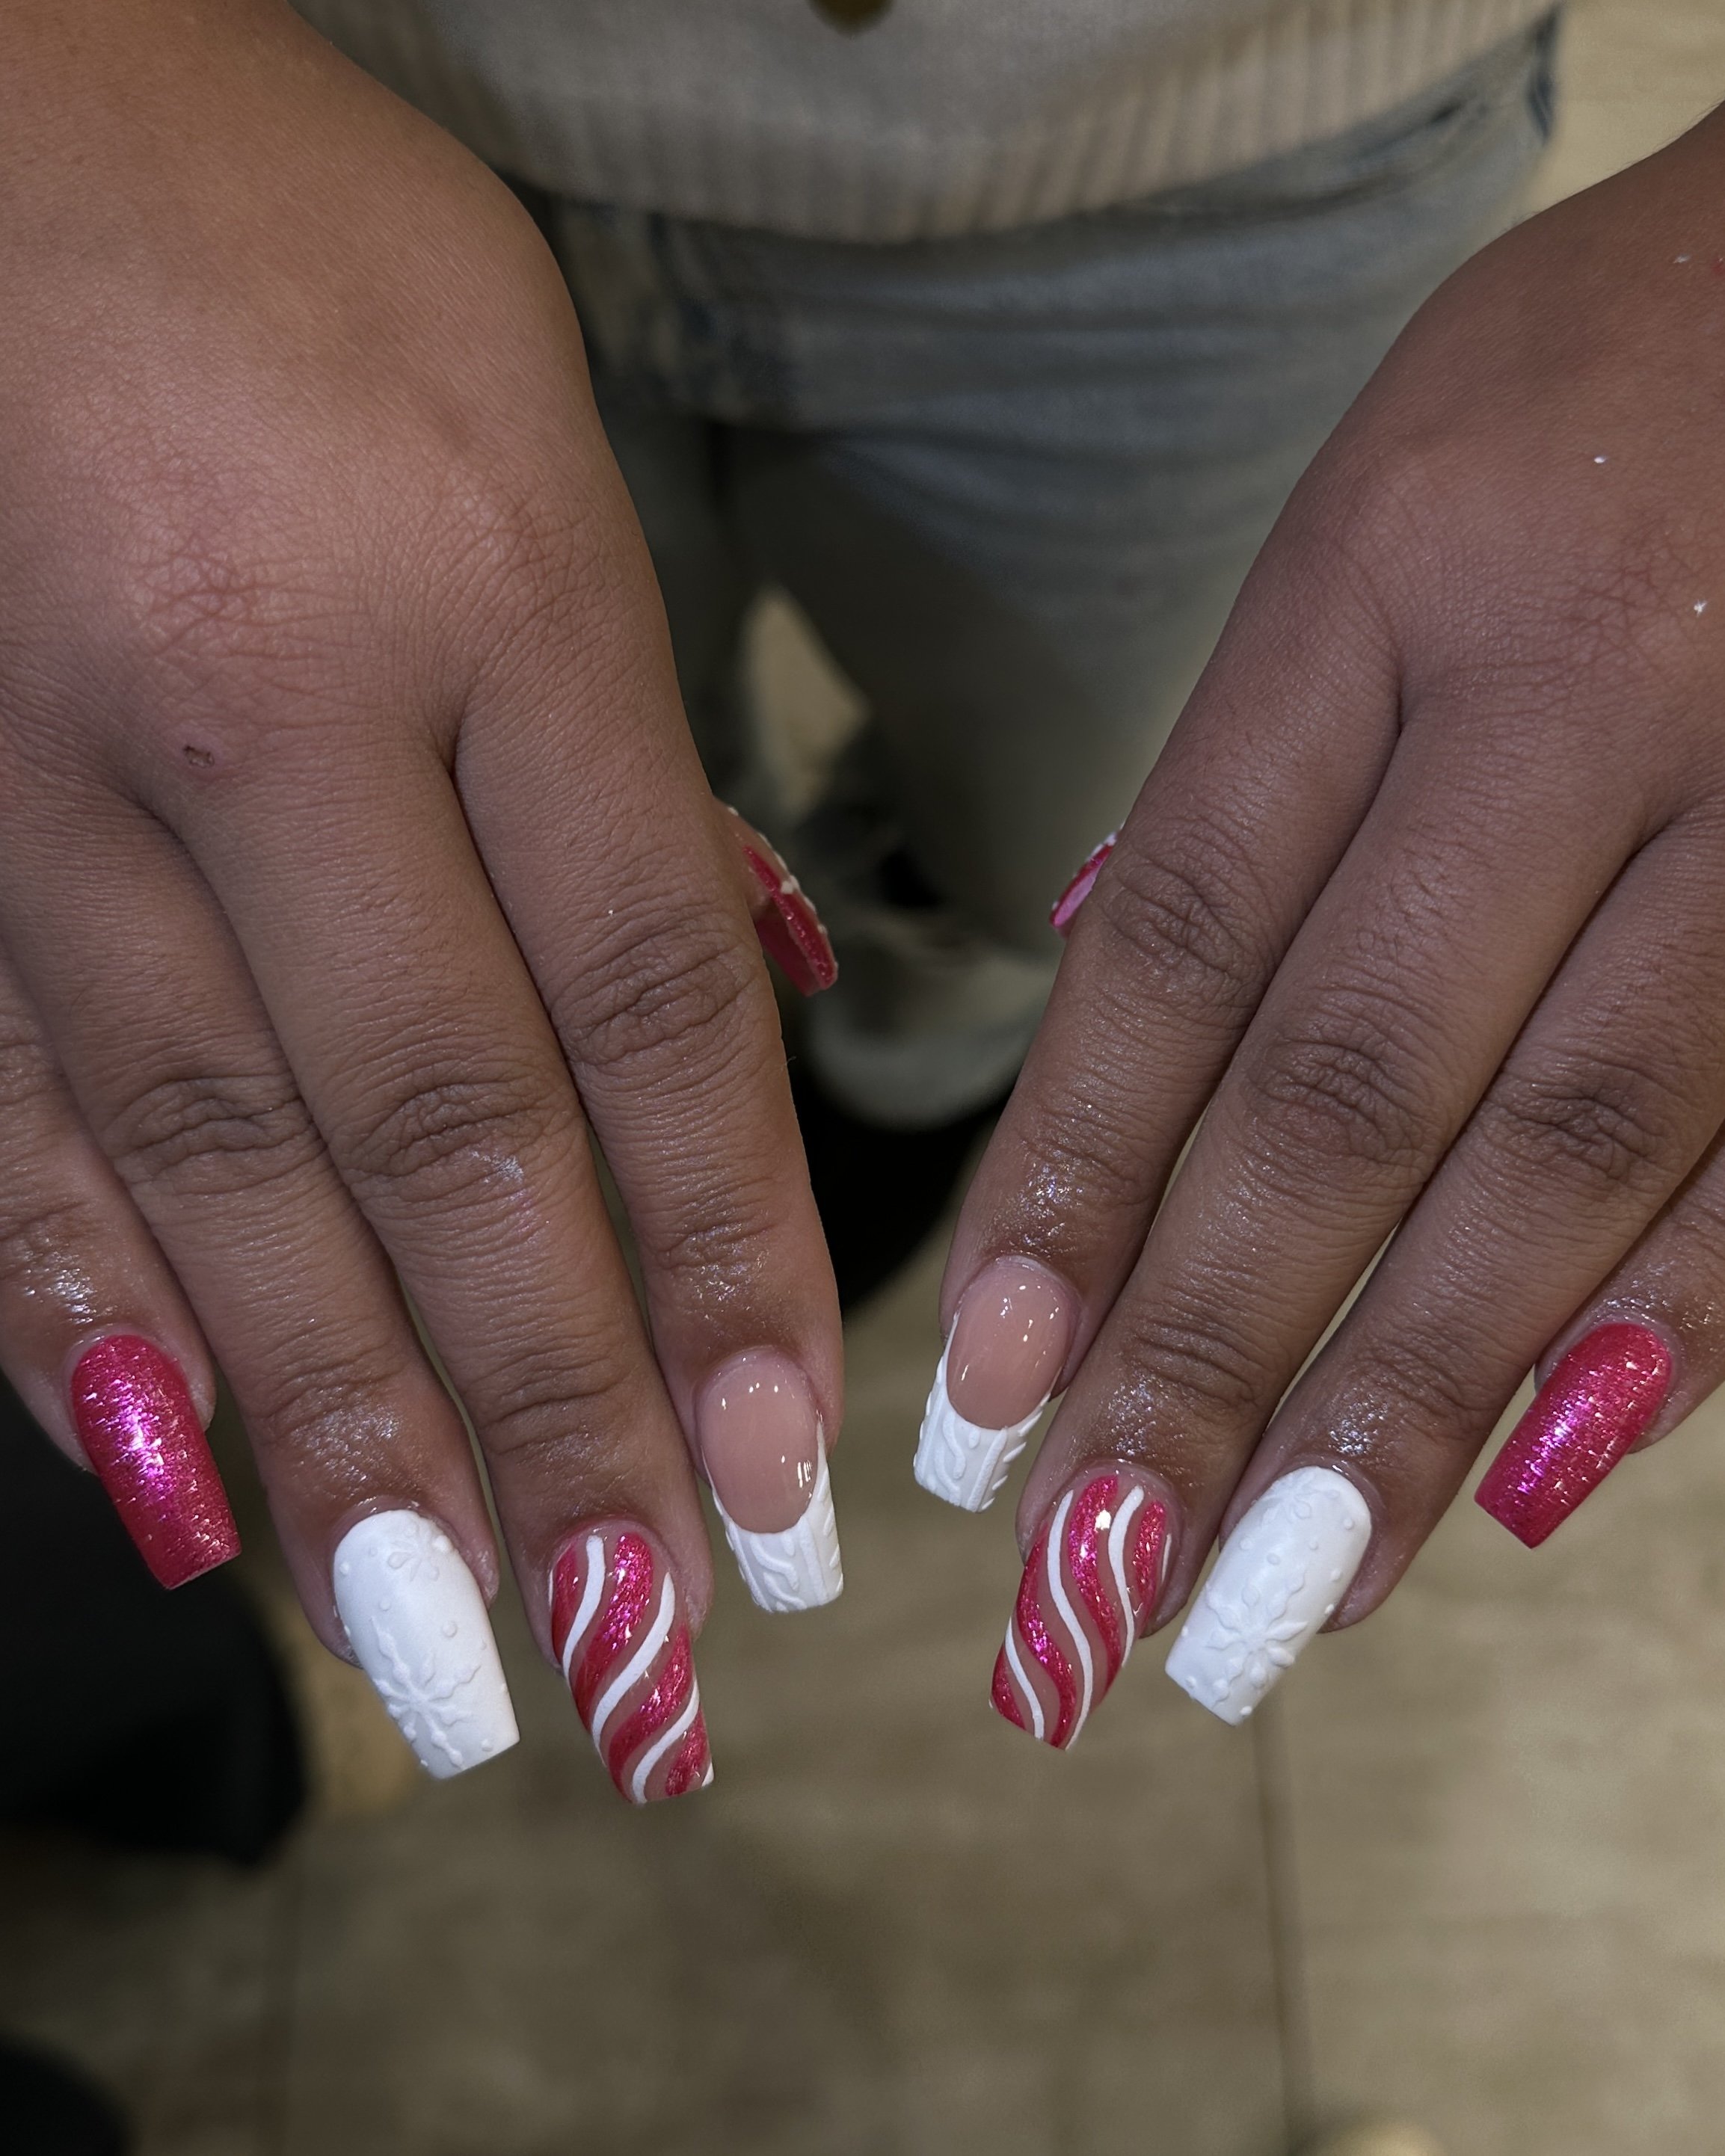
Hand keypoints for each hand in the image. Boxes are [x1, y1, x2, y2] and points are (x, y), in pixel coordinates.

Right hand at [0, 0, 841, 1796]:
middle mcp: (265, 707)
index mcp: (483, 587)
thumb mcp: (541, 450)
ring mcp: (53, 782)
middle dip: (551, 1414)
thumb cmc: (310, 265)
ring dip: (339, 1435)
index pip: (641, 999)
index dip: (721, 1259)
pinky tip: (177, 1486)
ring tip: (445, 1649)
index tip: (779, 1472)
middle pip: (443, 1131)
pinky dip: (85, 1318)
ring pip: (216, 1171)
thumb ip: (625, 749)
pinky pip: (7, 1114)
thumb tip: (721, 1018)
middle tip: (637, 1654)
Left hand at [926, 103, 1724, 1741]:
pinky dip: (1667, 1325)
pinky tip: (1541, 1477)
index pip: (1184, 939)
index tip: (979, 1387)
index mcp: (1394, 581)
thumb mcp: (1381, 519)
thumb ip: (1264, 776)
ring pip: (1572, 1151)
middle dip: (1214, 1348)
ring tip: (1282, 1587)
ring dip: (1415, 1394)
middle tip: (1098, 1574)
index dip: (1073, 1182)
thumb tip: (1113, 1039)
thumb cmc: (1591, 392)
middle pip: (1354, 1082)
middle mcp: (1588, 693)